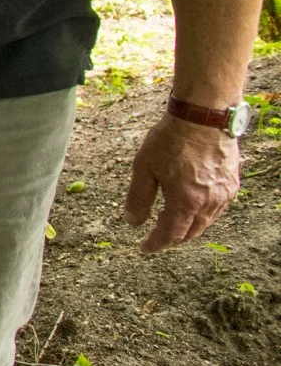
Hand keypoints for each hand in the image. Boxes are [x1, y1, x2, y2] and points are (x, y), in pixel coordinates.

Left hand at [123, 113, 240, 251]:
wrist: (203, 117)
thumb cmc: (172, 140)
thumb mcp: (144, 168)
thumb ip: (138, 198)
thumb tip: (132, 222)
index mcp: (186, 201)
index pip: (171, 234)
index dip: (156, 244)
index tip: (145, 248)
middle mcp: (209, 202)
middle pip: (191, 232)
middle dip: (173, 239)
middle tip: (157, 238)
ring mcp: (224, 194)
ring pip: (206, 222)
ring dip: (189, 228)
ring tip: (172, 225)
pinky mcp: (232, 184)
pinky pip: (218, 209)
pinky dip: (203, 215)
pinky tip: (193, 209)